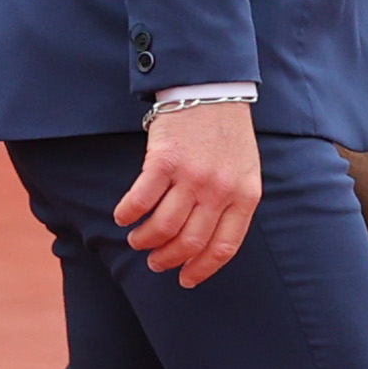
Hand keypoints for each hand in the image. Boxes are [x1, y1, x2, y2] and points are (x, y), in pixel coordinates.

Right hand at [115, 98, 261, 284]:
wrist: (212, 89)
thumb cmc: (227, 134)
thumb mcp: (245, 171)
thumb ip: (231, 203)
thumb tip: (205, 242)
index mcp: (245, 196)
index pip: (223, 247)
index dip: (202, 269)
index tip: (186, 280)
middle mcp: (219, 191)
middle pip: (190, 242)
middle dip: (169, 259)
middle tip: (156, 262)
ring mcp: (192, 176)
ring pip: (164, 227)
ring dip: (145, 240)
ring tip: (137, 241)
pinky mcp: (164, 161)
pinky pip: (141, 200)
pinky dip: (128, 214)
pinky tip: (122, 217)